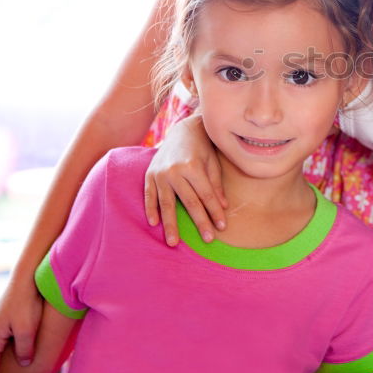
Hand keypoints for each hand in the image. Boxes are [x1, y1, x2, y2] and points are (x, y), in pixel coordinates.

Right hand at [144, 113, 224, 245]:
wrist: (182, 130)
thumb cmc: (202, 148)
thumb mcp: (213, 163)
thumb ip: (216, 185)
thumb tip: (223, 206)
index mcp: (193, 167)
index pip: (206, 195)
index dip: (214, 212)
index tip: (222, 227)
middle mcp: (175, 171)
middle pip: (189, 202)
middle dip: (199, 222)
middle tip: (207, 240)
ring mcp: (160, 174)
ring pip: (166, 203)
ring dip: (170, 224)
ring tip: (173, 242)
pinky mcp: (150, 174)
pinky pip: (149, 195)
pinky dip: (150, 209)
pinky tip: (154, 223)